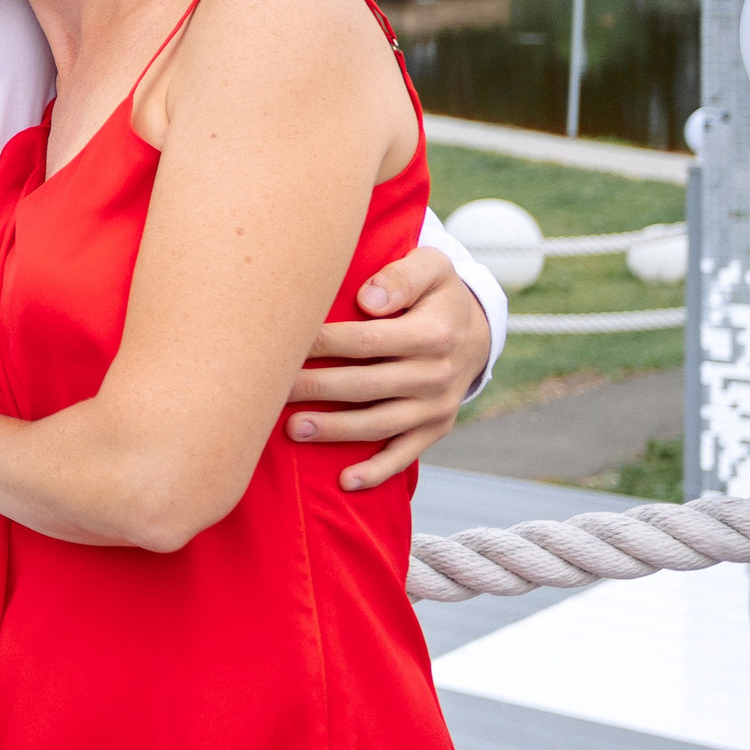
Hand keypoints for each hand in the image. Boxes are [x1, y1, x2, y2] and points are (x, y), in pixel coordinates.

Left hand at [286, 246, 490, 490]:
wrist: (475, 330)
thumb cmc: (435, 292)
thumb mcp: (432, 267)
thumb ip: (402, 275)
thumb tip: (369, 298)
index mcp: (435, 333)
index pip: (368, 341)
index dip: (324, 344)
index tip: (287, 345)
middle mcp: (438, 375)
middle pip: (367, 385)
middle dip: (317, 388)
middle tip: (273, 390)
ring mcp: (437, 407)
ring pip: (379, 424)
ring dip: (336, 431)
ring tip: (293, 429)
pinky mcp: (435, 429)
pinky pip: (405, 456)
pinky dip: (376, 472)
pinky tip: (344, 482)